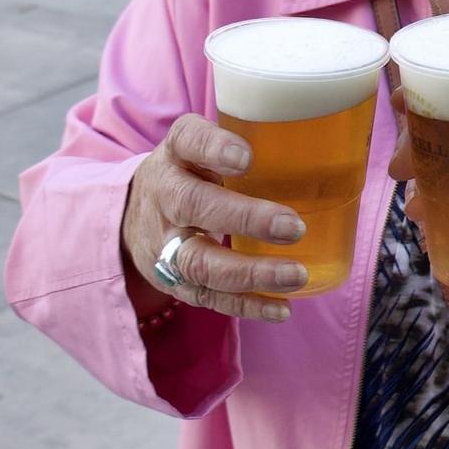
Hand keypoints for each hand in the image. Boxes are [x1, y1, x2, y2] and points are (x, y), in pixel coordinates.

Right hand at [120, 114, 309, 322]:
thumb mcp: (203, 147)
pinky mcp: (173, 279)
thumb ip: (243, 141)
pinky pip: (207, 297)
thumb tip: (317, 144)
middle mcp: (163, 197)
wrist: (131, 214)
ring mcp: (163, 243)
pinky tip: (281, 307)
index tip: (246, 158)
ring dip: (250, 273)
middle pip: (192, 206)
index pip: (188, 141)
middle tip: (293, 227)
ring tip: (296, 275)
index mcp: (176, 155)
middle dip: (243, 219)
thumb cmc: (189, 172)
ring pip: (198, 262)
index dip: (214, 148)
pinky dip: (246, 305)